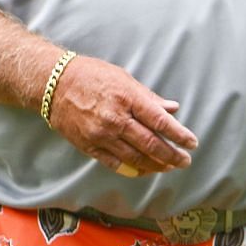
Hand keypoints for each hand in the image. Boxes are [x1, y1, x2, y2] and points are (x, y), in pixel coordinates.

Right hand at [45, 56, 196, 176]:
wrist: (54, 84)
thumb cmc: (91, 76)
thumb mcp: (123, 78)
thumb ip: (149, 97)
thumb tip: (172, 109)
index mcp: (126, 98)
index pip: (160, 121)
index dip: (178, 134)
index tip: (192, 143)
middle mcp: (115, 119)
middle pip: (151, 143)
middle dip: (172, 155)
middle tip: (185, 161)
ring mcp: (101, 135)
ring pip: (135, 158)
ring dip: (156, 165)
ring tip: (168, 166)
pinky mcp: (89, 146)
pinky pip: (116, 164)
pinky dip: (133, 169)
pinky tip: (145, 170)